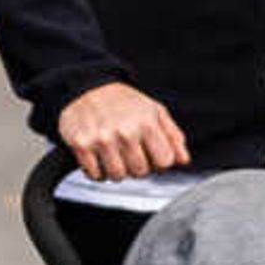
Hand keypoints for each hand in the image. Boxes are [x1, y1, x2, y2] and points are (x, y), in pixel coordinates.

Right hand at [59, 82, 189, 181]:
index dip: (159, 161)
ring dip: (117, 170)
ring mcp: (102, 139)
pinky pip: (95, 175)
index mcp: (147, 123)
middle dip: (137, 166)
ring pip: (117, 176)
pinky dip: (97, 171)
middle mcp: (125, 132)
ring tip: (114, 154)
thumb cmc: (123, 102)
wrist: (87, 87)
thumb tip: (183, 159)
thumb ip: (172, 136)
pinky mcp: (81, 145)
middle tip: (130, 152)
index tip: (151, 155)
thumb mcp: (155, 111)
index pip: (164, 162)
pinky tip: (99, 157)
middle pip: (140, 172)